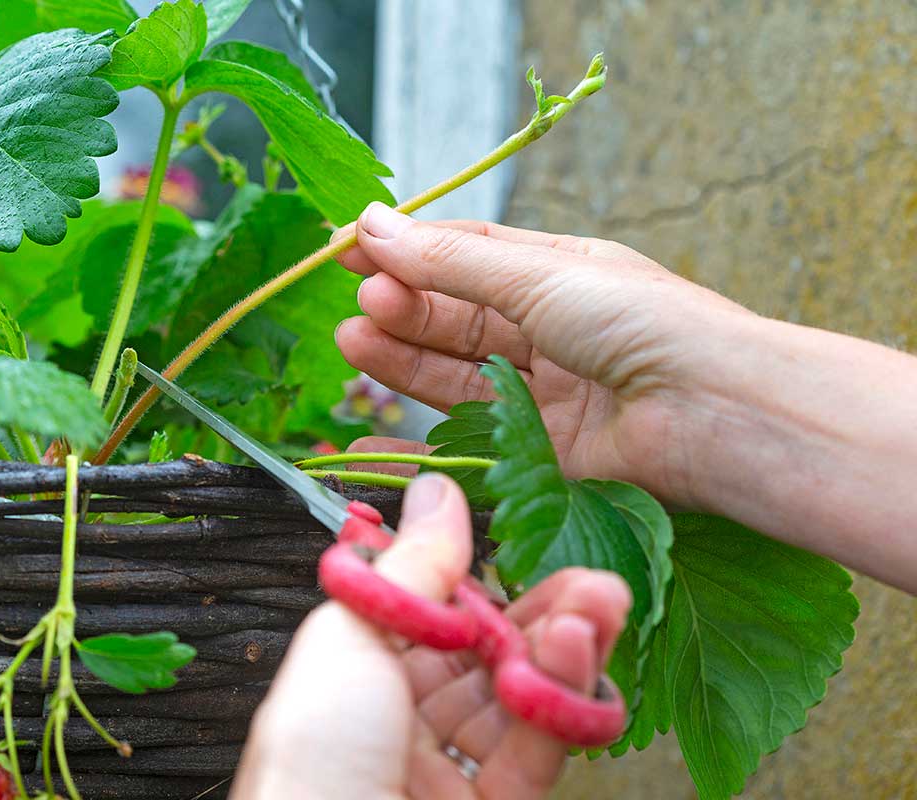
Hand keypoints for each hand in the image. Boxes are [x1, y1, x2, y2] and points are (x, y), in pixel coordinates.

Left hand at [231, 474, 631, 799]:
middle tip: (595, 578)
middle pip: (485, 658)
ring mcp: (446, 773)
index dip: (477, 582)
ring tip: (603, 601)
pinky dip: (562, 705)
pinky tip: (578, 653)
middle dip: (542, 614)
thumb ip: (411, 565)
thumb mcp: (351, 637)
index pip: (430, 617)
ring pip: (520, 701)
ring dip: (565, 650)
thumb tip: (439, 488)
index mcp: (353, 676)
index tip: (523, 544)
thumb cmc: (313, 760)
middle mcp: (399, 722)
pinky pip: (535, 753)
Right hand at [330, 203, 916, 591]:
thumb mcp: (539, 276)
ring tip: (352, 339)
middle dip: (405, 304)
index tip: (350, 247)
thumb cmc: (641, 323)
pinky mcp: (543, 451)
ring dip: (404, 353)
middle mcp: (553, 330)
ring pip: (458, 369)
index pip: (470, 253)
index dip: (410, 248)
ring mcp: (548, 392)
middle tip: (358, 301)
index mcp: (562, 273)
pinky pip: (471, 433)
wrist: (710, 413)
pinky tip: (375, 418)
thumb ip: (451, 262)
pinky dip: (422, 426)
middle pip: (459, 313)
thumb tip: (372, 224)